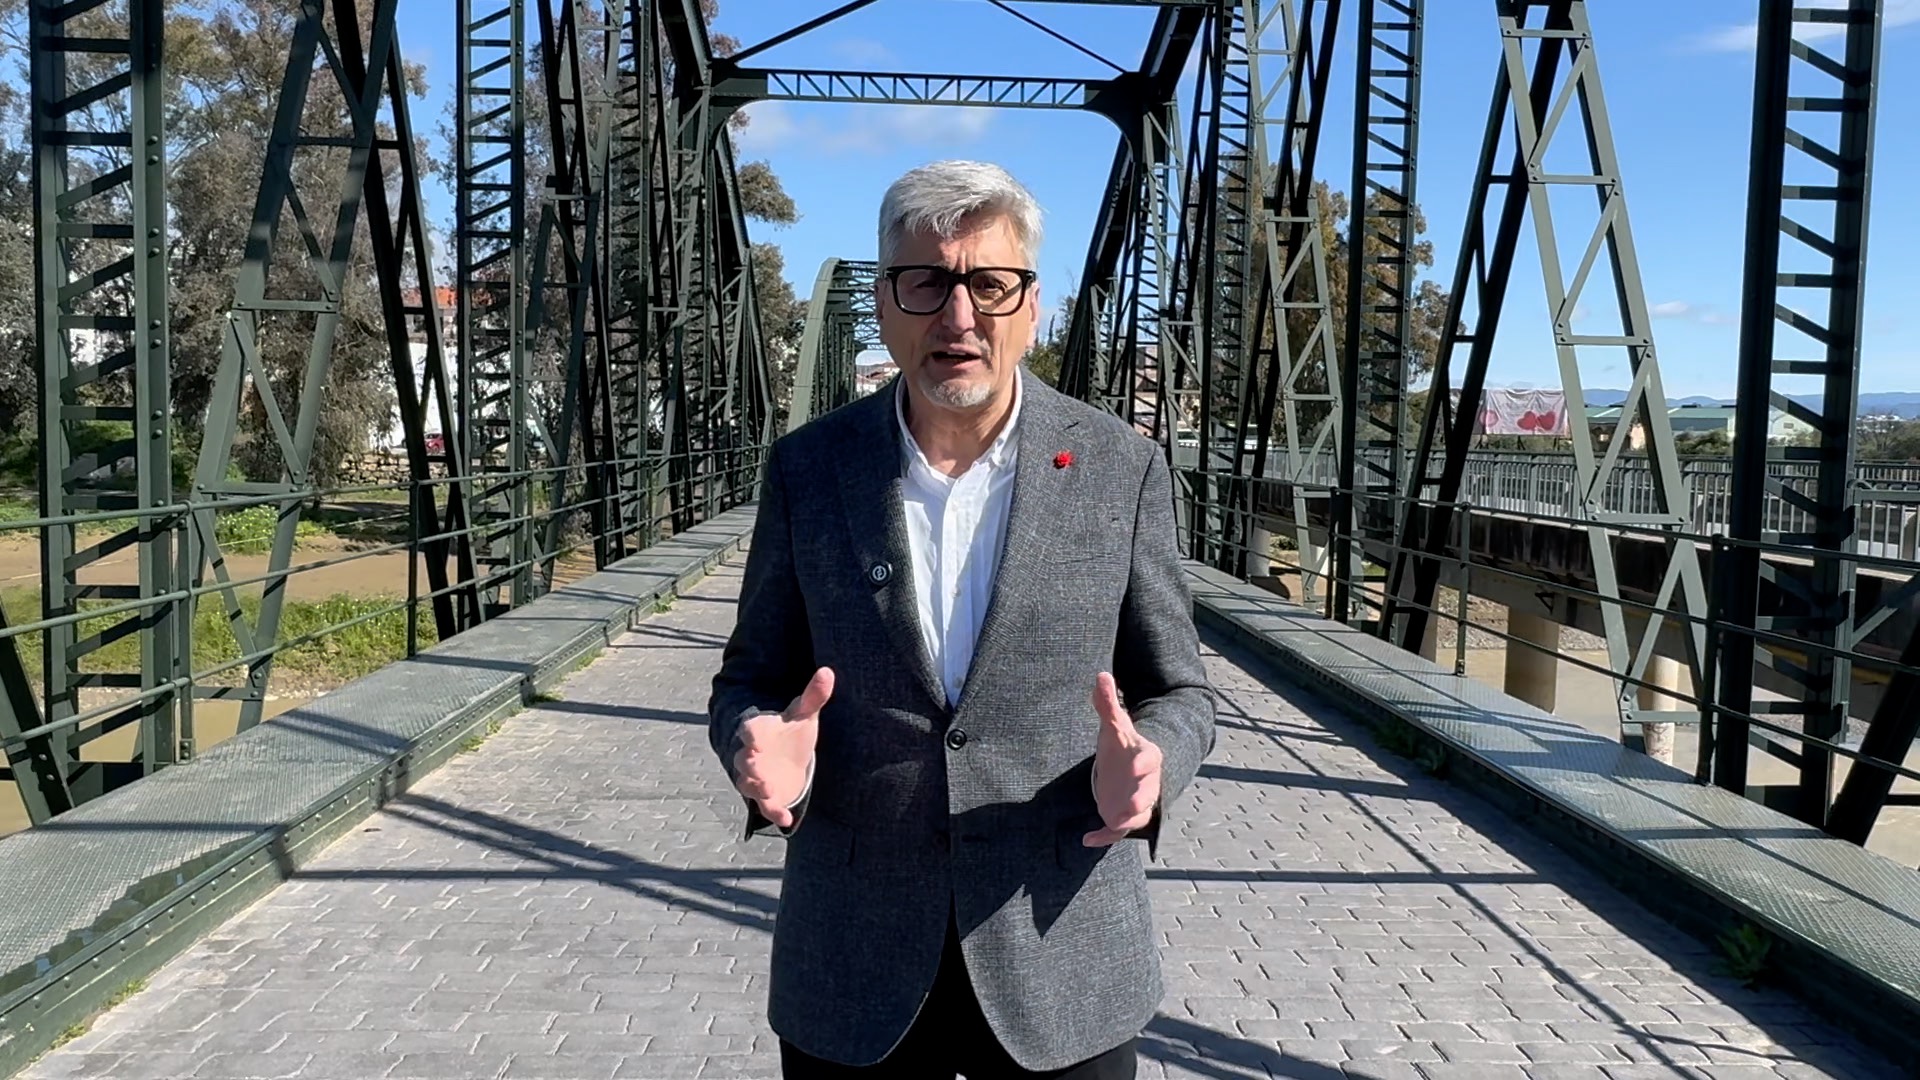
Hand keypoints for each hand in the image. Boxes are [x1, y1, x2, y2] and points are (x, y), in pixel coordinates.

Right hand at [733, 667, 832, 828]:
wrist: (785, 757)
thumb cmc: (792, 732)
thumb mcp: (804, 713)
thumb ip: (814, 695)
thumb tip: (828, 671)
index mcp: (760, 731)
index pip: (750, 729)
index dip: (750, 732)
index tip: (752, 734)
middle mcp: (753, 755)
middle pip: (744, 759)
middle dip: (748, 761)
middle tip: (755, 762)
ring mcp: (758, 778)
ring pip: (749, 784)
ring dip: (756, 787)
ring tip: (767, 789)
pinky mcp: (767, 797)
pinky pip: (767, 807)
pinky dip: (775, 813)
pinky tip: (788, 820)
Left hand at [1084, 671, 1162, 846]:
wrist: (1133, 768)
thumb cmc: (1123, 745)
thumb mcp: (1115, 724)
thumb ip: (1107, 703)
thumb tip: (1100, 675)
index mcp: (1145, 756)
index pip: (1150, 758)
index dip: (1144, 763)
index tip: (1135, 765)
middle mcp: (1146, 781)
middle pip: (1147, 790)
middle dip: (1141, 797)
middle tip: (1131, 804)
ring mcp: (1137, 801)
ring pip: (1138, 813)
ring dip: (1129, 818)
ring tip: (1116, 821)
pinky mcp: (1125, 817)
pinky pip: (1117, 830)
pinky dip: (1104, 836)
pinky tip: (1086, 839)